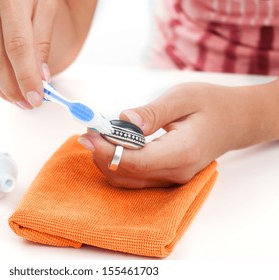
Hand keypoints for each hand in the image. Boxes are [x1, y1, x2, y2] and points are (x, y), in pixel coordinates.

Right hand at [0, 0, 96, 108]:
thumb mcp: (45, 5)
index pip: (17, 49)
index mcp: (8, 0)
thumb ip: (42, 41)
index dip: (26, 78)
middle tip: (27, 103)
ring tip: (17, 98)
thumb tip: (41, 77)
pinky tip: (3, 82)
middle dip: (12, 89)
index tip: (36, 98)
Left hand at [78, 82, 274, 187]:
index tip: (89, 135)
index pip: (136, 161)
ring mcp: (173, 178)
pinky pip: (136, 178)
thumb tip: (123, 120)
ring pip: (129, 180)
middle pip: (128, 174)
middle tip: (88, 132)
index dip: (108, 150)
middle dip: (102, 154)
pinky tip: (111, 145)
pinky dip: (118, 164)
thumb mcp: (183, 98)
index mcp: (183, 152)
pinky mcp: (168, 177)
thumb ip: (152, 113)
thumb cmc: (212, 105)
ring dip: (107, 160)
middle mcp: (177, 172)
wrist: (235, 121)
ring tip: (96, 136)